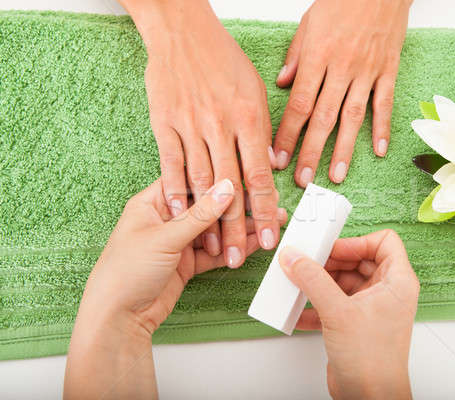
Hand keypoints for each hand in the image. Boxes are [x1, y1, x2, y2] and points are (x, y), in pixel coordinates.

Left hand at [64, 178, 286, 398]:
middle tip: (267, 202)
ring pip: (215, 229)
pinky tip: (256, 242)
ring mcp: (178, 241)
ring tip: (271, 223)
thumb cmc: (125, 272)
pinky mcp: (187, 262)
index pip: (191, 181)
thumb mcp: (164, 237)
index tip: (247, 176)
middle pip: (207, 206)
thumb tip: (227, 187)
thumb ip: (200, 214)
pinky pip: (216, 251)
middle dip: (237, 206)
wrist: (118, 318)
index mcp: (152, 202)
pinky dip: (235, 248)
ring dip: (241, 228)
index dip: (219, 178)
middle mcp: (167, 218)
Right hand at [124, 0, 279, 266]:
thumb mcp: (255, 91)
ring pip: (200, 183)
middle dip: (236, 229)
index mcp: (249, 119)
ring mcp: (189, 126)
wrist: (182, 33)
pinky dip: (174, 191)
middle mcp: (220, 127)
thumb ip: (264, 132)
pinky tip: (177, 216)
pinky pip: (170, 164)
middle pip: (230, 189)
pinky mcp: (164, 124)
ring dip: (205, 220)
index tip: (271, 238)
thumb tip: (273, 165)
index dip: (266, 212)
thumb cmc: (223, 60)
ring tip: (212, 250)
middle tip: (238, 260)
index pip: (260, 177)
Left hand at [273, 0, 411, 185]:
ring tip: (335, 175)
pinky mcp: (388, 70)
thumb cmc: (342, 0)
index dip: (287, 133)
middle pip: (323, 117)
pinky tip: (378, 150)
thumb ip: (296, 56)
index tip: (278, 158)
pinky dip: (383, 128)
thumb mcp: (309, 22)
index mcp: (318, 56)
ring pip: (353, 117)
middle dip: (310, 151)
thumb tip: (282, 83)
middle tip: (302, 179)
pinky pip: (385, 103)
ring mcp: (367, 71)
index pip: (299, 103)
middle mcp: (341, 68)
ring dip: (343, 149)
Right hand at [279, 230, 418, 398]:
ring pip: (343, 281)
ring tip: (298, 284)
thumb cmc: (373, 360)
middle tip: (307, 263)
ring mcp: (371, 308)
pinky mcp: (355, 323)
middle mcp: (387, 291)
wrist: (369, 398)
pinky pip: (334, 302)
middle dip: (330, 262)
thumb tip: (295, 258)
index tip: (331, 247)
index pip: (384, 242)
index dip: (356, 241)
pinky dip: (317, 304)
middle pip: (358, 260)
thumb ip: (313, 280)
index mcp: (397, 281)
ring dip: (319, 283)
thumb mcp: (338, 311)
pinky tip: (299, 310)